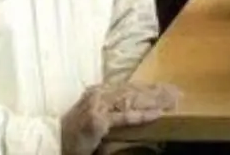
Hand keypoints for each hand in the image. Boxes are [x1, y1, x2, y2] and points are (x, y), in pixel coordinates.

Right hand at [61, 83, 179, 154]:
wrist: (51, 142)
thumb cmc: (73, 132)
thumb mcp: (94, 116)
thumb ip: (111, 108)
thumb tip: (136, 104)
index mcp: (99, 91)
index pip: (130, 87)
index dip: (150, 87)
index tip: (167, 88)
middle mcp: (99, 94)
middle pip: (134, 91)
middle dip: (157, 92)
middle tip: (177, 93)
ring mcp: (98, 106)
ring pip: (133, 101)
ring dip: (155, 101)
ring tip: (173, 101)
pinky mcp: (98, 121)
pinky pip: (125, 117)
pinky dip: (143, 115)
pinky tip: (158, 114)